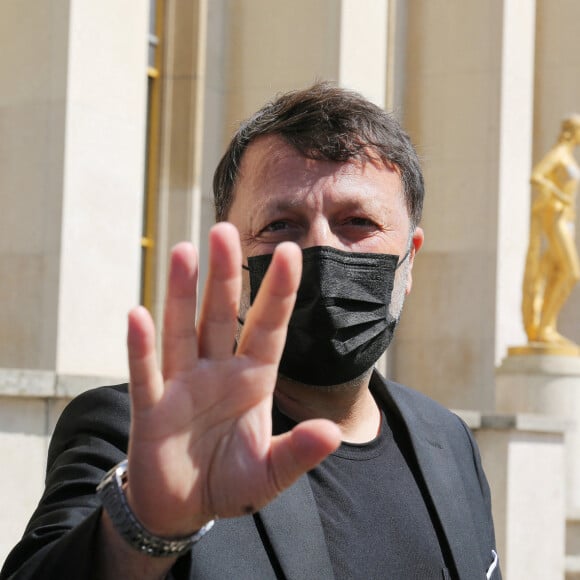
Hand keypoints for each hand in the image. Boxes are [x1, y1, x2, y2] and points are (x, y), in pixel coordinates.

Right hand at [125, 222, 340, 537]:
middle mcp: (217, 372)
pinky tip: (138, 315)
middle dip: (224, 275)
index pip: (269, 327)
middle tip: (224, 230)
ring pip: (182, 331)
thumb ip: (298, 452)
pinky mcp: (151, 409)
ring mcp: (182, 386)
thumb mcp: (270, 474)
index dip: (279, 291)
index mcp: (252, 380)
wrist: (183, 508)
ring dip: (180, 294)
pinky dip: (141, 347)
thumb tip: (333, 433)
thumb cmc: (229, 483)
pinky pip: (146, 373)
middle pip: (221, 315)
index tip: (291, 251)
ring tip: (183, 251)